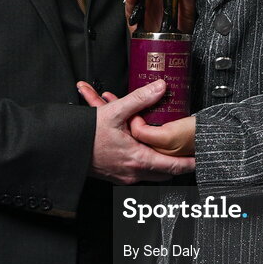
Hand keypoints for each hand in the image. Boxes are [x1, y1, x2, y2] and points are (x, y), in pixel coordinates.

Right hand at [79, 79, 195, 183]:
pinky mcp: (115, 175)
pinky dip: (141, 158)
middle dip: (175, 163)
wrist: (62, 148)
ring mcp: (123, 176)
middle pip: (164, 173)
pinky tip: (135, 144)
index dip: (189, 164)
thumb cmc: (85, 136)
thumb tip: (160, 87)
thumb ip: (140, 99)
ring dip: (156, 159)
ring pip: (150, 172)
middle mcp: (132, 172)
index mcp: (138, 159)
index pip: (173, 167)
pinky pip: (136, 170)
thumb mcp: (115, 112)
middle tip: (185, 153)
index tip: (200, 160)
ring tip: (161, 145)